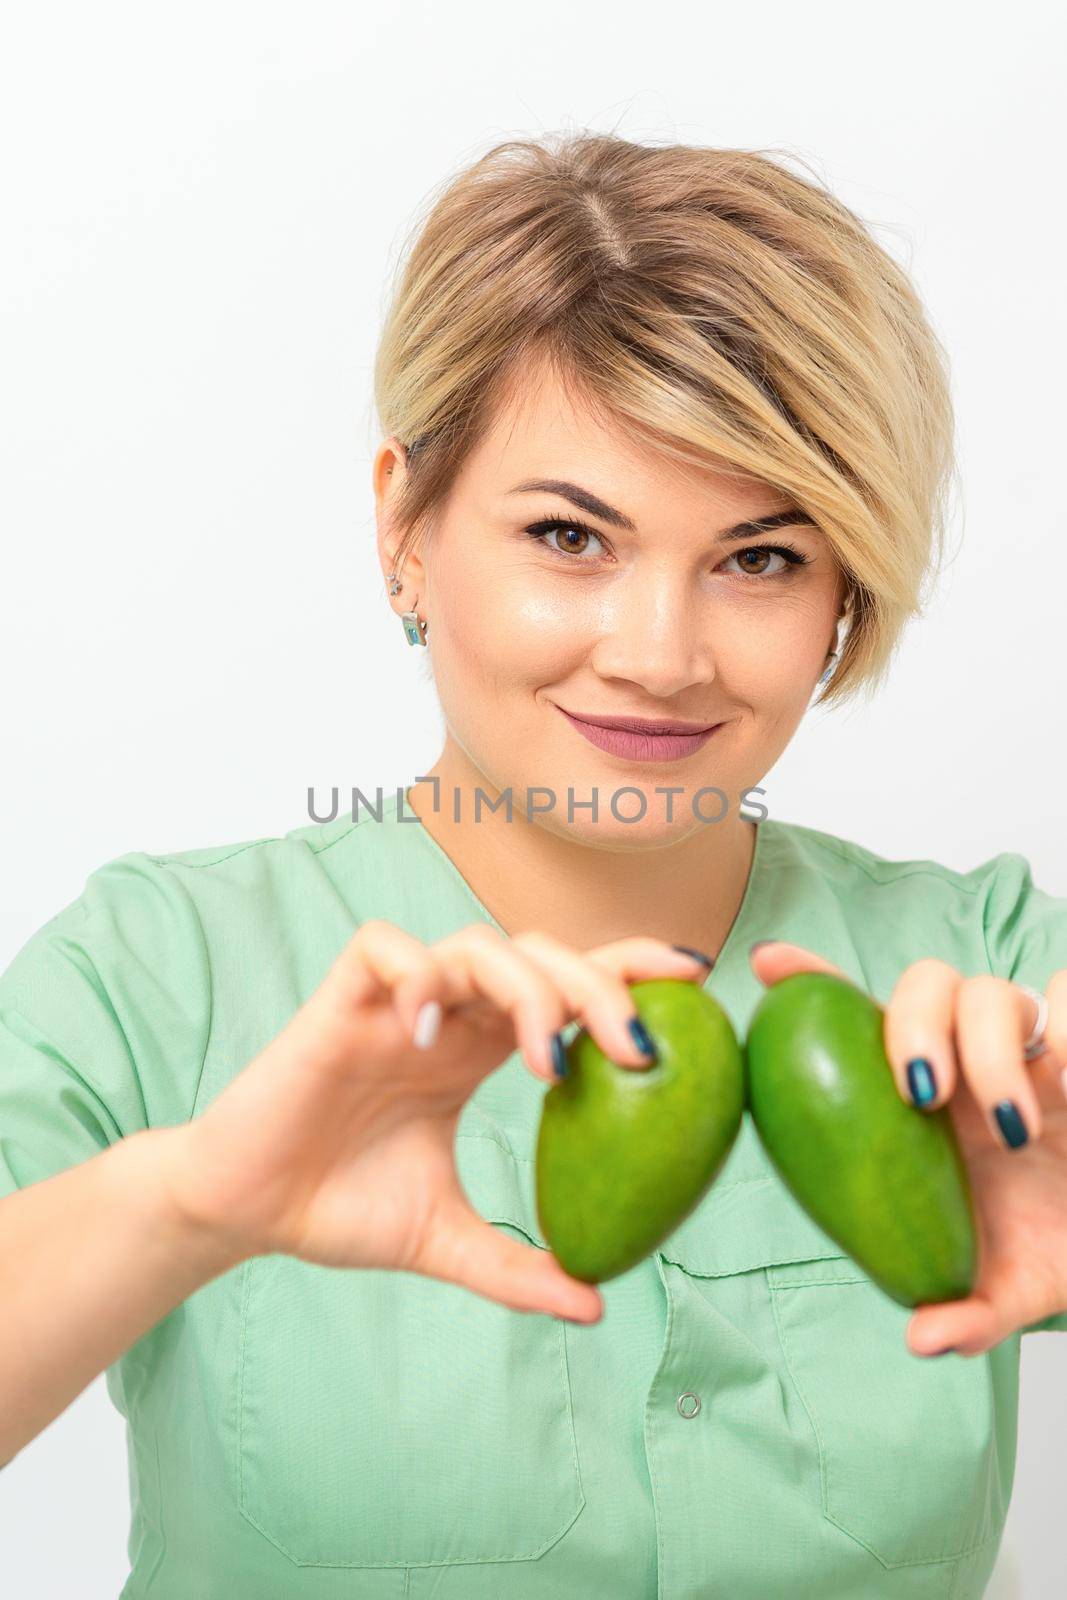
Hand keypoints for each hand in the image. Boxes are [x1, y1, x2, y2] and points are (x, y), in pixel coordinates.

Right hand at [160, 919, 712, 1321]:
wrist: (245, 1212)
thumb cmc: (338, 1207)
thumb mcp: (443, 1240)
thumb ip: (515, 1266)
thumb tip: (596, 1304)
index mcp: (480, 1048)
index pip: (566, 982)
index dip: (628, 967)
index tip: (696, 980)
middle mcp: (448, 1014)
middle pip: (540, 953)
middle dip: (598, 983)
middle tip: (637, 1048)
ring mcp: (395, 1002)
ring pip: (476, 941)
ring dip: (525, 987)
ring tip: (544, 1061)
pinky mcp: (339, 1002)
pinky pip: (384, 948)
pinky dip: (418, 975)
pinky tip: (429, 1032)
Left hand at [749, 942, 1066, 1355]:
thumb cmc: (1051, 1243)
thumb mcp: (1010, 1288)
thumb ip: (969, 1314)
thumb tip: (921, 1340)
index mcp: (923, 1096)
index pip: (856, 1014)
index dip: (812, 978)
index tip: (766, 963)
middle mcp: (968, 1056)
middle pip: (923, 985)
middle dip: (914, 1023)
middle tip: (919, 1092)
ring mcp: (1027, 1046)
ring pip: (988, 992)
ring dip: (988, 1047)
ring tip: (1009, 1123)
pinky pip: (1066, 998)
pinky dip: (1059, 1033)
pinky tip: (1054, 1092)